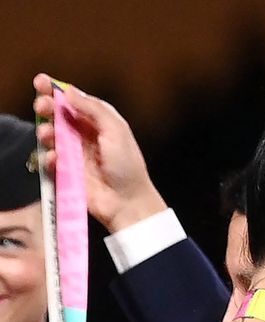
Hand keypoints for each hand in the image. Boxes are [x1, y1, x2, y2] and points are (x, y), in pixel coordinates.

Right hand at [32, 73, 165, 232]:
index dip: (56, 90)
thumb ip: (94, 109)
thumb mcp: (116, 130)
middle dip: (46, 107)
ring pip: (51, 135)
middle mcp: (84, 135)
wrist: (128, 201)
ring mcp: (74, 153)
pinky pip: (50, 160)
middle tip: (42, 106)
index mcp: (98, 122)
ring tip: (47, 134)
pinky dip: (49, 157)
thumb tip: (69, 91)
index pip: (73, 101)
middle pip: (58, 115)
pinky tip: (54, 158)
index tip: (41, 82)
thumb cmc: (127, 166)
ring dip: (45, 131)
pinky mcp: (67, 172)